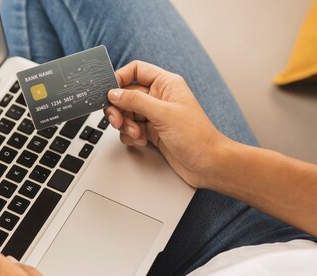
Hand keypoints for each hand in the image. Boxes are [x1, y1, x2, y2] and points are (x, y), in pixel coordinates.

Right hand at [104, 60, 230, 188]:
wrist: (207, 164)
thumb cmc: (196, 137)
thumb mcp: (163, 114)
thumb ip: (136, 101)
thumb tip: (114, 93)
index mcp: (166, 84)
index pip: (137, 70)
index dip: (120, 78)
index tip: (109, 92)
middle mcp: (159, 97)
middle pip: (127, 94)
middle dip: (119, 108)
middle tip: (117, 121)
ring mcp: (154, 115)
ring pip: (126, 113)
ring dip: (125, 125)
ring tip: (137, 134)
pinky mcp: (152, 132)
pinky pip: (131, 129)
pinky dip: (131, 136)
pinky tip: (142, 141)